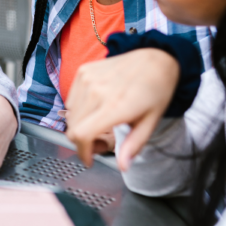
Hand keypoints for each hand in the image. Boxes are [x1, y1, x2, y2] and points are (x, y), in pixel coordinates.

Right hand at [65, 49, 178, 170]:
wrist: (155, 59)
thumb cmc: (155, 90)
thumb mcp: (150, 122)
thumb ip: (133, 146)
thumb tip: (122, 166)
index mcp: (114, 106)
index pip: (81, 135)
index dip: (82, 152)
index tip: (89, 159)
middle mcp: (96, 91)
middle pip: (73, 128)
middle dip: (83, 142)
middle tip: (100, 141)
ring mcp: (87, 79)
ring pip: (70, 115)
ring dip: (80, 125)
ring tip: (99, 123)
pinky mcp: (83, 72)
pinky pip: (71, 99)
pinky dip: (79, 109)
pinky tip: (96, 107)